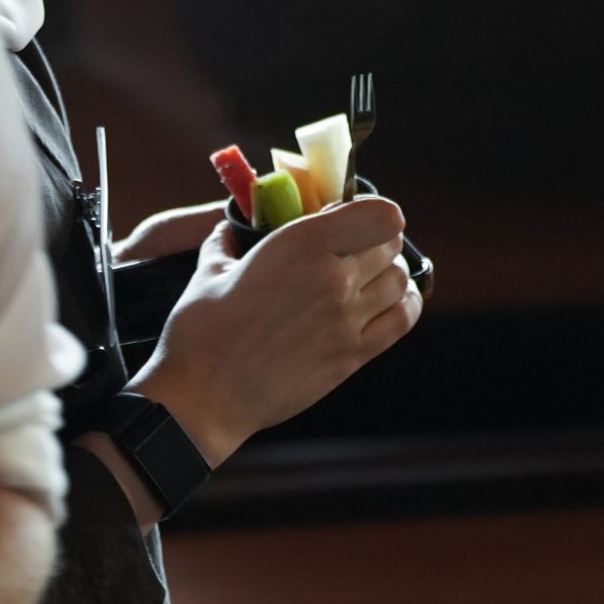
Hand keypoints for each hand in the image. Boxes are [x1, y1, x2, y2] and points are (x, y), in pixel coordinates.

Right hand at [130, 195, 422, 463]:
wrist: (206, 395)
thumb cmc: (200, 330)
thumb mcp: (209, 270)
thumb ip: (226, 242)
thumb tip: (228, 230)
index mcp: (299, 246)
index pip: (379, 215)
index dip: (370, 209)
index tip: (346, 214)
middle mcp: (333, 278)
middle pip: (389, 244)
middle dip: (375, 238)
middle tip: (354, 241)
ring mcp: (348, 320)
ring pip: (400, 280)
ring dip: (388, 270)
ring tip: (366, 272)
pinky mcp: (354, 355)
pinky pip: (402, 319)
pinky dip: (403, 304)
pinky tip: (389, 300)